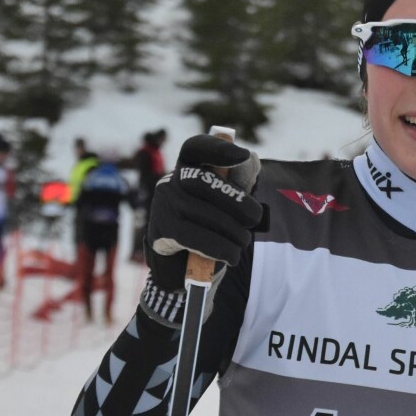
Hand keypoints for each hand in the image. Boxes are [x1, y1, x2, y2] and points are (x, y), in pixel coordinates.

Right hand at [145, 134, 265, 291]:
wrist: (183, 267)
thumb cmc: (209, 229)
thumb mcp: (227, 206)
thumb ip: (239, 182)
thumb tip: (251, 160)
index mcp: (187, 169)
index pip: (195, 148)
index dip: (217, 148)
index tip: (243, 156)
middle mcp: (170, 183)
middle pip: (203, 181)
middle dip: (235, 200)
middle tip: (254, 218)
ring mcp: (161, 206)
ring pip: (201, 212)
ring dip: (232, 230)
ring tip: (243, 242)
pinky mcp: (160, 232)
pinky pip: (194, 237)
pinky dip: (219, 248)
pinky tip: (232, 256)